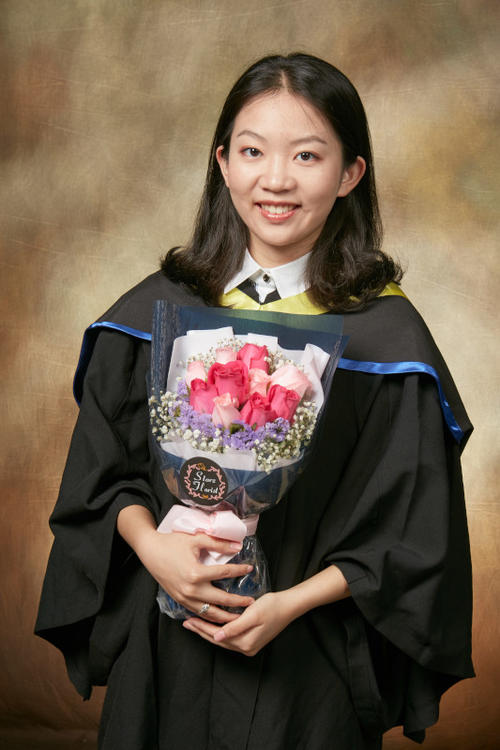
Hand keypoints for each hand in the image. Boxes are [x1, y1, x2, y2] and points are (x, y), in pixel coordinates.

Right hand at [137, 528, 254, 623]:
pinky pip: (198, 612)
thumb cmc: (172, 543)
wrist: (150, 552)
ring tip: (239, 616)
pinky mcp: (180, 600)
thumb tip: (237, 545)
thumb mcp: (196, 540)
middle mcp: (191, 589)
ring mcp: (185, 597)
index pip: (224, 573)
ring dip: (225, 616)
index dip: (239, 570)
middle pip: (221, 600)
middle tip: (251, 603)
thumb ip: (218, 543)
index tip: (250, 569)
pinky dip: (210, 617)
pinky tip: (219, 616)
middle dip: (238, 603)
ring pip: (209, 613)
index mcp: (196, 573)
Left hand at [182, 591, 293, 655]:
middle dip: (201, 631)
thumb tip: (217, 636)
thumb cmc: (272, 606)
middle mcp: (246, 648)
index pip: (217, 636)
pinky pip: (230, 637)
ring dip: (209, 631)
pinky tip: (213, 624)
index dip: (202, 628)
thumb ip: (235, 627)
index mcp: (245, 642)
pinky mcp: (251, 640)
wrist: (289, 606)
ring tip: (195, 624)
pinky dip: (219, 630)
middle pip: (218, 639)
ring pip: (223, 639)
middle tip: (186, 623)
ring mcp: (249, 646)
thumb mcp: (253, 614)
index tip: (189, 620)